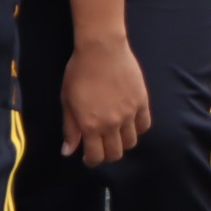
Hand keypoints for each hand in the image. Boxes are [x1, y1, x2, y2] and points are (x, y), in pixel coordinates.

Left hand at [61, 35, 150, 166]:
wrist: (101, 50)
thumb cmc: (79, 72)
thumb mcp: (67, 100)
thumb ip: (70, 128)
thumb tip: (68, 152)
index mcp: (90, 125)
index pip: (96, 156)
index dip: (92, 161)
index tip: (89, 157)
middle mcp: (112, 124)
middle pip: (115, 153)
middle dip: (106, 154)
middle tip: (101, 146)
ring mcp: (129, 114)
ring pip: (131, 143)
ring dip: (122, 143)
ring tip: (114, 135)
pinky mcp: (142, 103)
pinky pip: (144, 126)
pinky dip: (137, 129)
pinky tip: (128, 123)